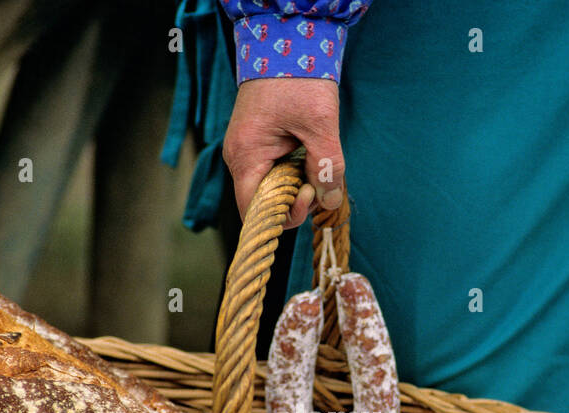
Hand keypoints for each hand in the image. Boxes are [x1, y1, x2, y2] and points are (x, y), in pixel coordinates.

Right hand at [223, 77, 344, 228]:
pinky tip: (307, 153)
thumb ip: (326, 167)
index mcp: (246, 155)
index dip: (283, 216)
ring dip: (296, 184)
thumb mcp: (321, 124)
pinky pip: (272, 170)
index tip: (310, 197)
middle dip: (294, 199)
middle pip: (264, 201)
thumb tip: (330, 202)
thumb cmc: (300, 78)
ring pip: (270, 187)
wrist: (286, 39)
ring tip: (314, 160)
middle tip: (319, 179)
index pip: (254, 211)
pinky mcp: (256, 142)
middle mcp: (238, 157)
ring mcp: (245, 149)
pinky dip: (292, 171)